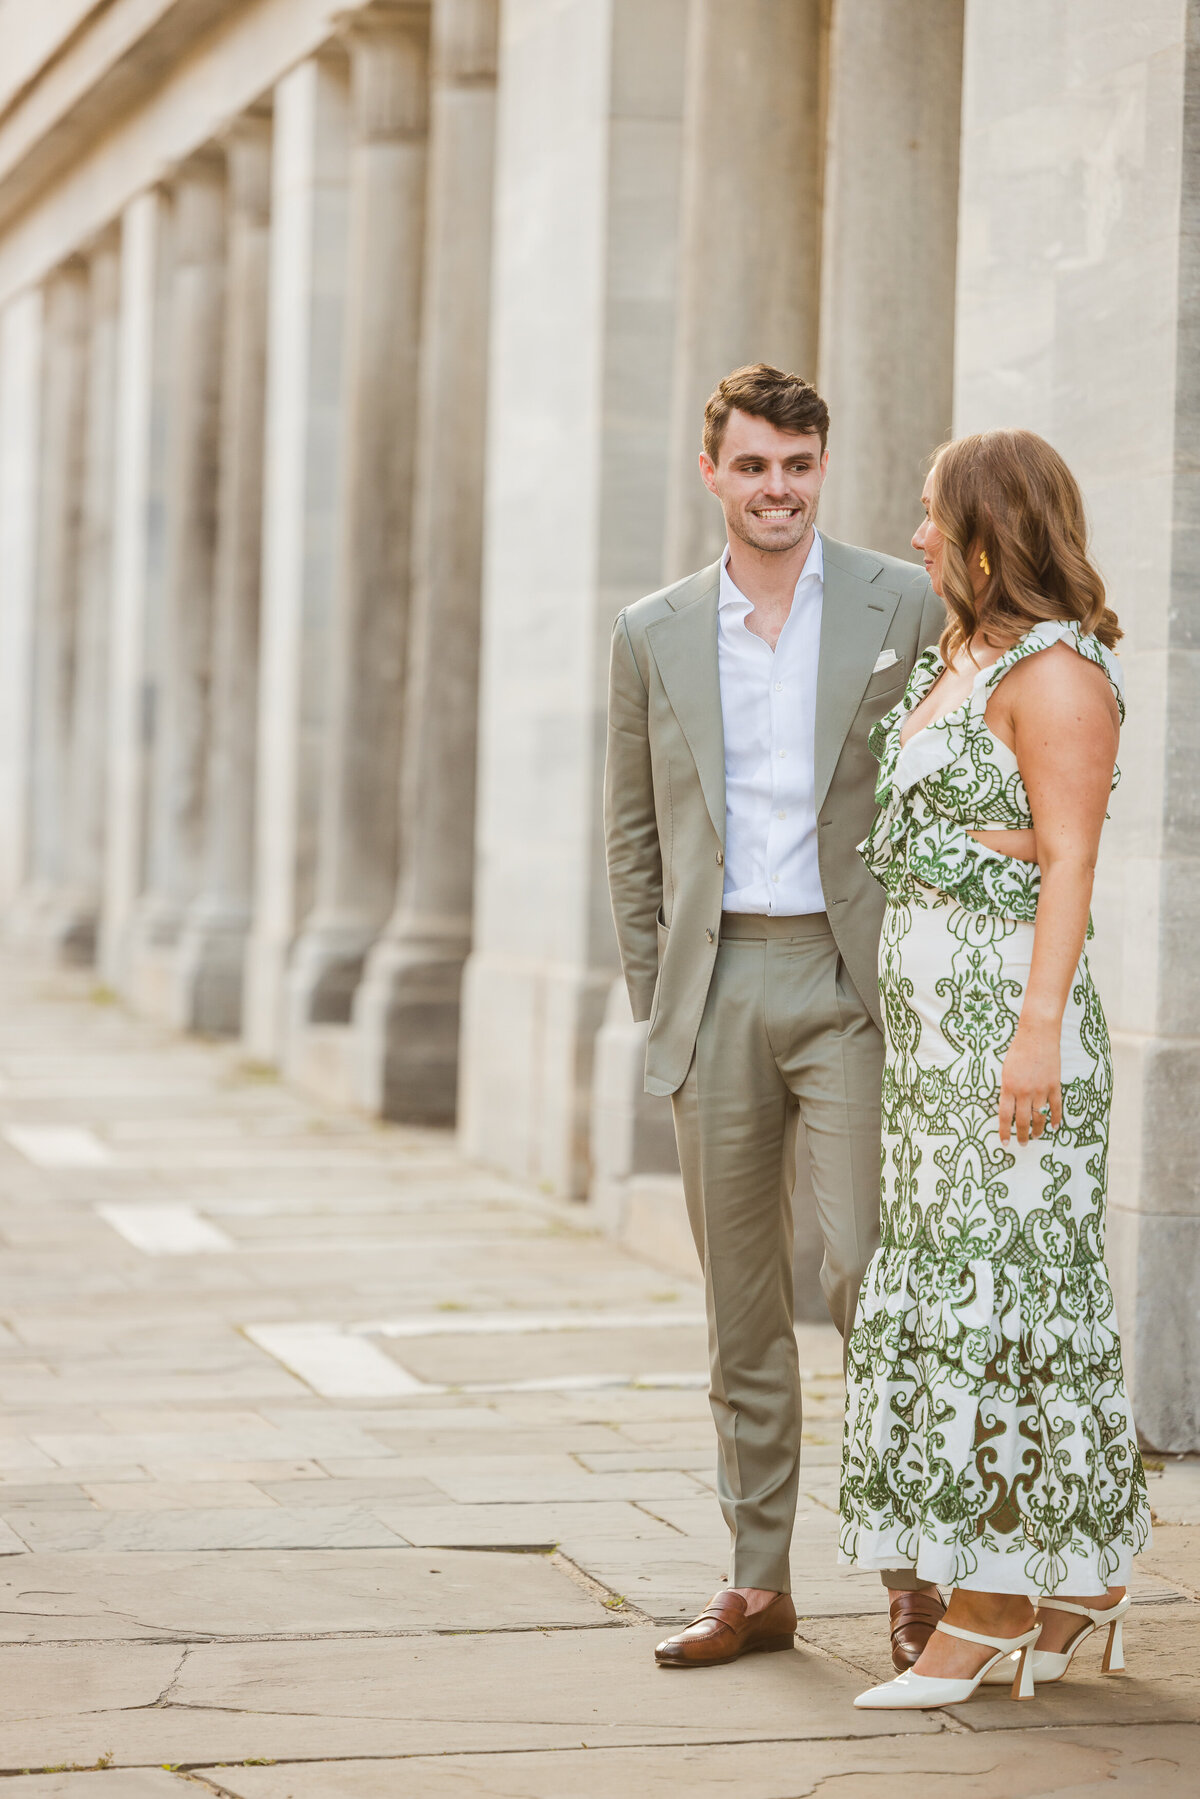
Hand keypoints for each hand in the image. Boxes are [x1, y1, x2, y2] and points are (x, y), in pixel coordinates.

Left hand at [998, 1023, 1061, 1144]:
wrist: (1037, 1035)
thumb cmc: (1018, 1051)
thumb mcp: (1006, 1071)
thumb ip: (1007, 1090)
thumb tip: (1009, 1108)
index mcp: (1008, 1087)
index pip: (1004, 1116)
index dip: (1004, 1132)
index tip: (1005, 1143)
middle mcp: (1024, 1091)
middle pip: (1023, 1121)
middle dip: (1022, 1135)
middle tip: (1022, 1144)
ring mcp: (1040, 1089)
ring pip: (1040, 1117)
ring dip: (1038, 1130)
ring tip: (1036, 1137)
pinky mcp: (1054, 1085)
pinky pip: (1056, 1107)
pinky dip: (1056, 1119)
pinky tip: (1056, 1127)